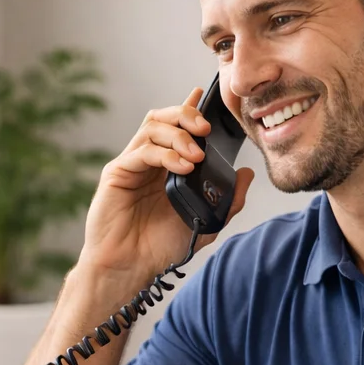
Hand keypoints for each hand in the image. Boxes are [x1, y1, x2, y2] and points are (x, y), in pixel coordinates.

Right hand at [77, 88, 254, 285]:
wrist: (131, 268)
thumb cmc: (160, 247)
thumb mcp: (206, 223)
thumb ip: (227, 200)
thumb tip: (246, 175)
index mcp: (167, 166)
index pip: (177, 127)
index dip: (191, 108)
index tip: (207, 96)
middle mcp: (148, 160)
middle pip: (163, 117)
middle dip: (186, 116)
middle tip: (207, 129)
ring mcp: (131, 164)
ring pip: (152, 127)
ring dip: (178, 135)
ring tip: (197, 154)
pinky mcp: (117, 173)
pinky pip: (142, 151)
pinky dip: (165, 154)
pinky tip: (183, 167)